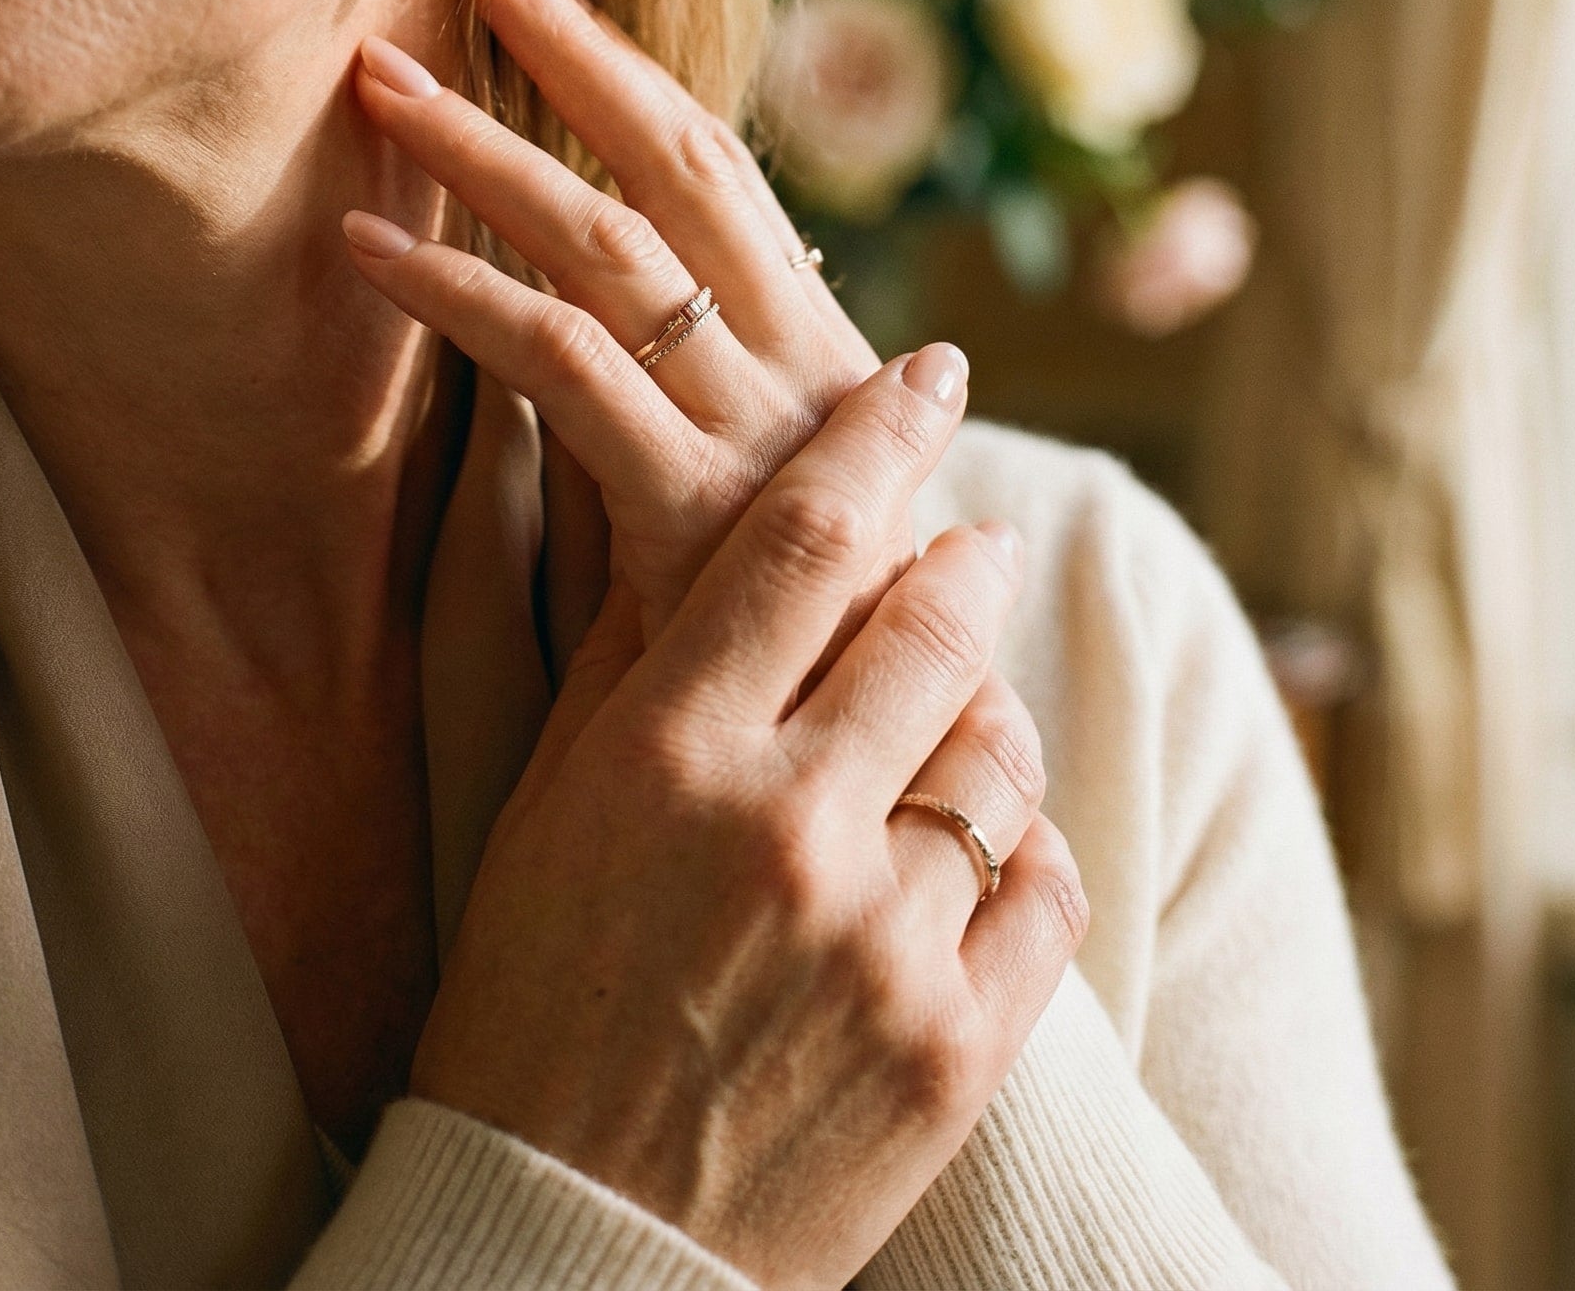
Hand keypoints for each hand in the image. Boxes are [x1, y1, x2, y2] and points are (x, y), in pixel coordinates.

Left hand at [344, 0, 883, 642]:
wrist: (888, 773)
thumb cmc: (809, 640)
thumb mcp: (781, 490)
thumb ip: (714, 391)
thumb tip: (662, 286)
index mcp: (821, 343)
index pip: (717, 165)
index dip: (626, 67)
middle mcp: (804, 362)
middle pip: (676, 168)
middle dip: (572, 61)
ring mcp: (757, 430)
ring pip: (607, 249)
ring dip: (488, 158)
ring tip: (386, 93)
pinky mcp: (698, 509)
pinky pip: (567, 370)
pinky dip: (461, 297)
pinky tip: (372, 259)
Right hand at [411, 354, 1088, 1290]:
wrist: (568, 1244)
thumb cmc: (532, 1002)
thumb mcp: (550, 807)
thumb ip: (642, 652)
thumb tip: (697, 507)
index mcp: (668, 757)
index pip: (805, 535)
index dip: (879, 431)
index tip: (931, 370)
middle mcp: (786, 829)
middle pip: (932, 616)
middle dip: (957, 562)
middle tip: (962, 547)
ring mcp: (885, 943)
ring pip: (999, 747)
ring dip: (977, 716)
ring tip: (937, 732)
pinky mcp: (959, 1049)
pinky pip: (1042, 880)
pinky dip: (1014, 849)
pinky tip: (963, 852)